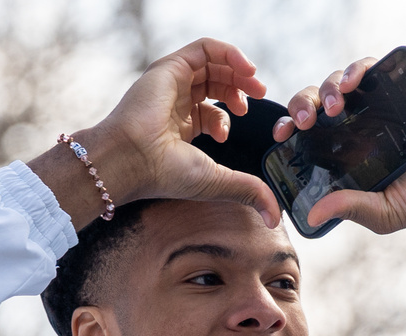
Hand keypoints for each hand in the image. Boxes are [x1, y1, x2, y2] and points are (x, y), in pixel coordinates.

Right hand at [32, 38, 281, 227]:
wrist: (132, 159)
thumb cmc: (165, 174)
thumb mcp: (217, 181)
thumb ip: (248, 191)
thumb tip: (273, 217)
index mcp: (179, 127)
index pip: (210, 108)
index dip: (231, 111)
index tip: (242, 119)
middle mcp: (174, 102)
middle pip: (215, 82)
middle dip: (241, 86)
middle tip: (259, 95)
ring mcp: (172, 83)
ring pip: (212, 62)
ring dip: (238, 69)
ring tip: (255, 83)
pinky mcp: (171, 67)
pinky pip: (205, 48)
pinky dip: (229, 52)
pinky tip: (246, 68)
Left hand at [274, 58, 405, 236]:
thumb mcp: (385, 213)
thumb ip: (352, 208)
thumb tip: (313, 214)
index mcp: (343, 154)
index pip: (305, 135)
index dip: (288, 127)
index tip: (281, 134)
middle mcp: (356, 127)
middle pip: (316, 102)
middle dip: (304, 104)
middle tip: (307, 120)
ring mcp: (379, 105)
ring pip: (340, 82)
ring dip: (329, 87)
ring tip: (335, 103)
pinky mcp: (403, 89)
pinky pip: (374, 68)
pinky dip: (360, 69)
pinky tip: (355, 81)